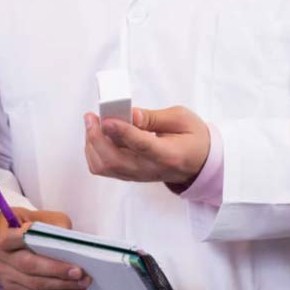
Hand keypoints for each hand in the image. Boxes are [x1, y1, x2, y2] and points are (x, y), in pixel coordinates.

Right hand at [0, 205, 91, 289]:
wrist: (16, 236)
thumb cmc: (32, 224)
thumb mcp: (44, 217)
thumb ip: (56, 228)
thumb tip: (71, 245)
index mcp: (2, 230)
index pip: (15, 238)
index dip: (36, 245)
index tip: (59, 246)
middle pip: (29, 265)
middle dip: (56, 270)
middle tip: (79, 272)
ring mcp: (3, 272)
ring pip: (34, 284)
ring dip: (61, 285)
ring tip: (82, 283)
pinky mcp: (10, 287)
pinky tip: (73, 289)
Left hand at [84, 106, 210, 186]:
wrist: (198, 163)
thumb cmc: (192, 138)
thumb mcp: (181, 119)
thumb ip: (153, 117)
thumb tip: (130, 114)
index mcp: (169, 155)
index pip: (142, 146)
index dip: (122, 132)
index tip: (107, 119)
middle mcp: (150, 170)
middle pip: (115, 161)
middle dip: (96, 138)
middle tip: (91, 116)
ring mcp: (137, 175)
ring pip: (104, 166)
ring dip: (92, 144)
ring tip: (93, 123)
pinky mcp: (129, 175)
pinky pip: (103, 168)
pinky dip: (94, 151)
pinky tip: (97, 134)